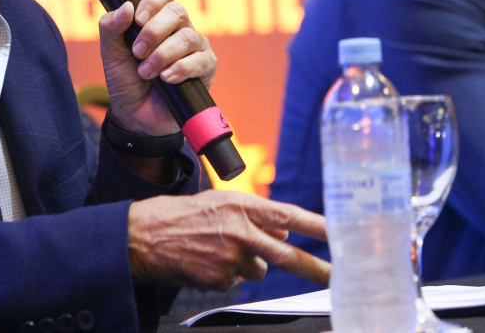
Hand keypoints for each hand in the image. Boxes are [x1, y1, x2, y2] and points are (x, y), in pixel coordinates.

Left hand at [98, 0, 214, 136]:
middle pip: (177, 11)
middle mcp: (179, 28)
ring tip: (146, 72)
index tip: (138, 20)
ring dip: (162, 55)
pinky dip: (179, 69)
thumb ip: (111, 28)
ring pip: (188, 37)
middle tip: (137, 52)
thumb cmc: (126, 80)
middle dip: (153, 32)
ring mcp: (195, 47)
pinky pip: (200, 60)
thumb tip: (126, 7)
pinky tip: (166, 79)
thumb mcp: (111, 53)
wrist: (135, 115)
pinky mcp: (206, 67)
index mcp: (157, 18)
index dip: (153, 0)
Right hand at [128, 191, 329, 290]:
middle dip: (314, 268)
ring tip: (219, 250)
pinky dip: (227, 275)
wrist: (143, 236)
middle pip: (285, 256)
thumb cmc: (183, 215)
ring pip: (259, 270)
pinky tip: (206, 261)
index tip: (340, 233)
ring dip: (249, 265)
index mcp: (242, 206)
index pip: (289, 215)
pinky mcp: (218, 280)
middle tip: (335, 278)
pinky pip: (236, 282)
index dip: (317, 226)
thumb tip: (286, 234)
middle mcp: (239, 231)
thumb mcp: (222, 203)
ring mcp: (228, 258)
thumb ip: (256, 217)